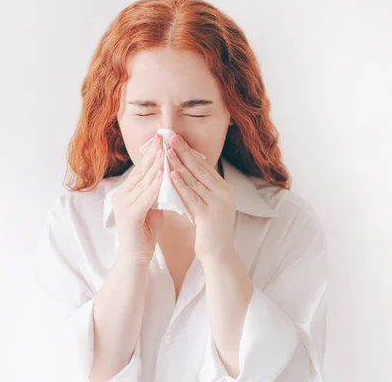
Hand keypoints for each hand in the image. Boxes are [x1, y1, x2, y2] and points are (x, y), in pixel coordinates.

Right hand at [112, 133, 164, 265]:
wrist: (136, 258)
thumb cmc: (145, 233)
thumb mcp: (152, 207)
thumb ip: (156, 192)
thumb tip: (168, 177)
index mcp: (126, 192)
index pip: (141, 169)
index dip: (152, 154)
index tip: (162, 139)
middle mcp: (121, 195)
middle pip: (140, 171)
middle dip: (153, 153)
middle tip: (164, 137)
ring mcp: (123, 205)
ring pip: (143, 182)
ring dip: (156, 166)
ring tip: (167, 151)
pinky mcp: (129, 216)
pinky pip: (145, 198)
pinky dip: (156, 186)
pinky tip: (165, 177)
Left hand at [166, 134, 235, 261]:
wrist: (219, 255)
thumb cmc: (209, 230)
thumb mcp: (206, 204)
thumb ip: (199, 189)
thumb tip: (183, 173)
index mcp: (224, 188)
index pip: (204, 165)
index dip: (189, 151)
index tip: (176, 139)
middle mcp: (224, 192)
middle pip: (200, 168)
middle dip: (184, 151)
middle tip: (170, 137)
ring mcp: (217, 203)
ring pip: (194, 180)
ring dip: (179, 164)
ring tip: (167, 151)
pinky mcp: (209, 215)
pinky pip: (192, 196)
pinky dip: (180, 185)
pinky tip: (171, 175)